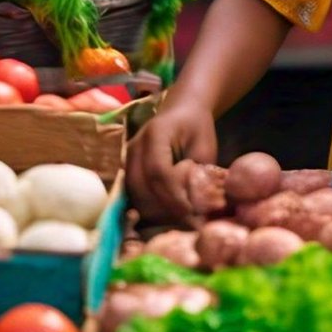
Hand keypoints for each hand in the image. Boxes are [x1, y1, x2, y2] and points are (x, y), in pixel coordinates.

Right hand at [126, 93, 217, 221]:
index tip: (191, 213)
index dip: (173, 196)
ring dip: (156, 211)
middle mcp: (135, 146)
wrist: (181, 110)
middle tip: (188, 221)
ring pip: (134, 194)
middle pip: (141, 186)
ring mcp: (127, 157)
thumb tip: (199, 206)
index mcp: (156, 134)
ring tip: (180, 218)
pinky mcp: (126, 168)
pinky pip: (133, 194)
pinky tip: (168, 213)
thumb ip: (199, 173)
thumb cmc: (196, 127)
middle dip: (164, 208)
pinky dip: (149, 208)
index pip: (158, 172)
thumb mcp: (205, 146)